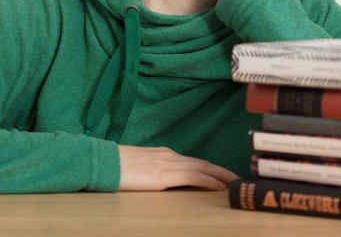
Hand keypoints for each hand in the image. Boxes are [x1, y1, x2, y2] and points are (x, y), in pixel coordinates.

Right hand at [118, 145, 238, 190]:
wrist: (102, 162)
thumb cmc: (114, 166)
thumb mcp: (137, 167)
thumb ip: (150, 170)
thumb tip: (157, 179)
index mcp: (162, 154)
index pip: (192, 161)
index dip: (209, 169)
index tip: (223, 175)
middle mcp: (168, 156)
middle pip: (201, 163)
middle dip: (221, 171)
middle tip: (238, 178)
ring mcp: (166, 164)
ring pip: (201, 168)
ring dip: (221, 175)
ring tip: (235, 183)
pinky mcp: (163, 176)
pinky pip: (192, 177)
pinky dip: (208, 180)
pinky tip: (218, 186)